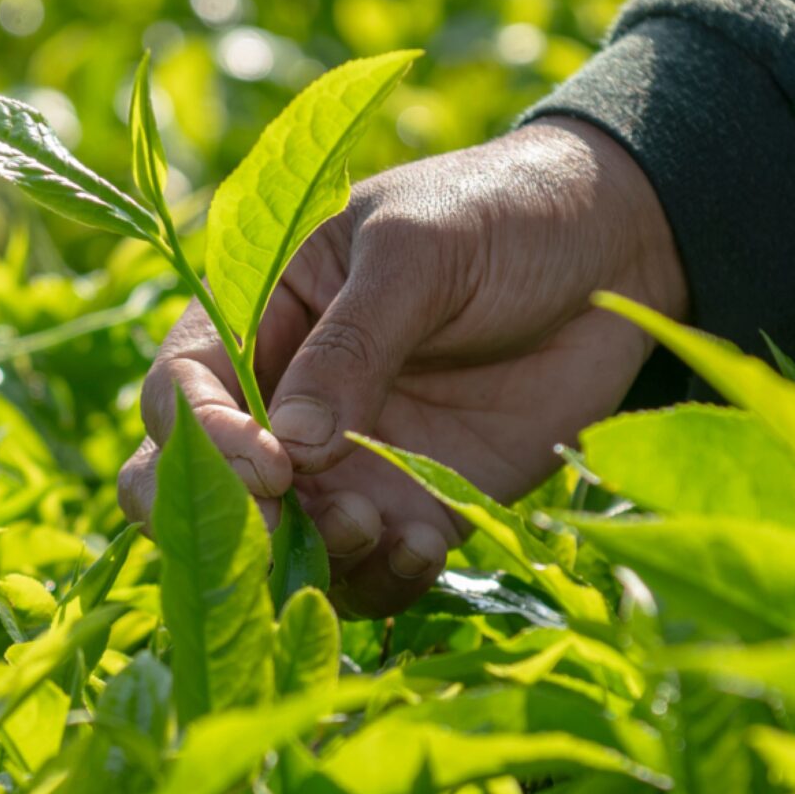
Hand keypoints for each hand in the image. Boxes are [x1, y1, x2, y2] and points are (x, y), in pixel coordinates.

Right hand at [118, 118, 687, 617]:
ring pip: (287, 547)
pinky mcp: (414, 506)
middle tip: (284, 531)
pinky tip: (425, 546)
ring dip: (316, 560)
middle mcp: (285, 403)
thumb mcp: (417, 250)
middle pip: (204, 487)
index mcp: (259, 318)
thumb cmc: (496, 215)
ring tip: (379, 527)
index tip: (270, 465)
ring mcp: (346, 465)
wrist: (611, 252)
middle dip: (231, 523)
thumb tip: (290, 444)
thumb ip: (352, 342)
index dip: (204, 440)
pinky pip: (373, 572)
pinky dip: (386, 578)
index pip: (183, 392)